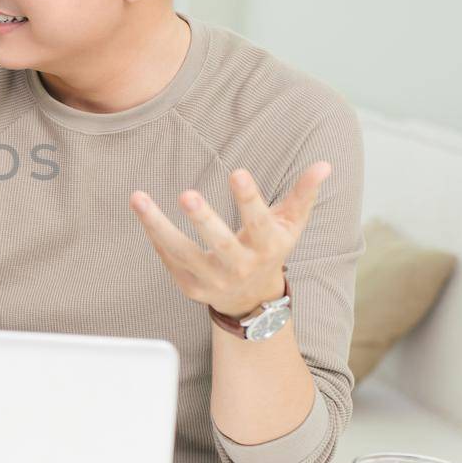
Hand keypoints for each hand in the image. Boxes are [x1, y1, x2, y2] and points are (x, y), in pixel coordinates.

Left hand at [130, 162, 330, 317]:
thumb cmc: (270, 247)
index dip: (248, 198)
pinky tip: (142, 211)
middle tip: (187, 195)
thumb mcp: (291, 223)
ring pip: (182, 252)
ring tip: (138, 198)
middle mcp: (240, 266)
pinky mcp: (189, 286)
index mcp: (267, 247)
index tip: (237, 172)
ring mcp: (213, 280)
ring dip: (158, 225)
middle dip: (204, 220)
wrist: (251, 297)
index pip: (258, 222)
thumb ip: (304, 194)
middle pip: (220, 244)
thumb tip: (323, 165)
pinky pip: (168, 258)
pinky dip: (155, 235)